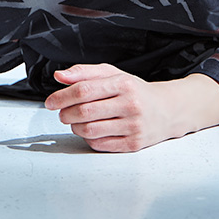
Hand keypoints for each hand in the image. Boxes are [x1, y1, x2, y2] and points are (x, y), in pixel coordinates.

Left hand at [44, 63, 218, 152]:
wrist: (168, 110)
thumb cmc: (135, 91)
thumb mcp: (113, 74)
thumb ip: (84, 73)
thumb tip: (59, 76)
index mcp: (123, 84)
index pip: (84, 90)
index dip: (61, 97)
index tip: (50, 102)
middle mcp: (130, 105)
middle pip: (84, 112)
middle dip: (65, 114)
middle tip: (62, 113)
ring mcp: (133, 126)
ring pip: (90, 130)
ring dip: (75, 127)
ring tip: (76, 122)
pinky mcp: (134, 144)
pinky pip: (100, 144)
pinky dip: (88, 139)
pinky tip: (91, 131)